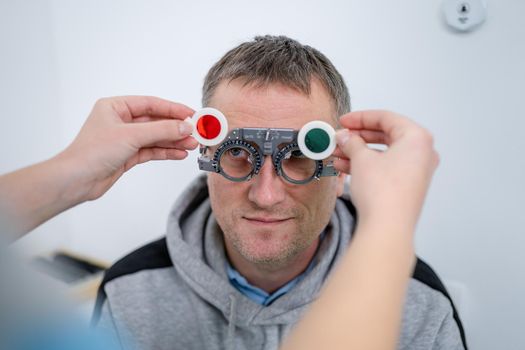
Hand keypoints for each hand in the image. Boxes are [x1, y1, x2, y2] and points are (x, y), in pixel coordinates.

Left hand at [0, 96, 197, 238]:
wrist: (77, 180)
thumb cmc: (92, 152)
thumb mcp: (131, 136)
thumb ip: (161, 130)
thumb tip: (185, 126)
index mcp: (116, 107)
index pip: (151, 104)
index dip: (173, 109)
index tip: (192, 114)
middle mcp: (120, 121)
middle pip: (155, 121)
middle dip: (176, 127)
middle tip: (196, 132)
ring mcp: (125, 139)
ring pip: (155, 137)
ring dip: (173, 141)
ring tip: (192, 145)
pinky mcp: (127, 155)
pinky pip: (151, 150)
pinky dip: (166, 152)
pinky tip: (179, 154)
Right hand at [333, 110, 439, 228]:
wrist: (388, 227)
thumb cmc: (383, 192)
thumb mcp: (361, 159)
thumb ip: (352, 142)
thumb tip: (344, 137)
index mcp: (417, 138)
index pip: (386, 118)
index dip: (360, 118)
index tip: (343, 121)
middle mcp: (422, 152)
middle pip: (385, 135)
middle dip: (358, 137)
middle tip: (339, 137)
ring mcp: (416, 170)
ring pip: (383, 153)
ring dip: (358, 152)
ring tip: (336, 153)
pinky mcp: (408, 185)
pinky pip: (385, 167)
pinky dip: (366, 164)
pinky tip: (344, 166)